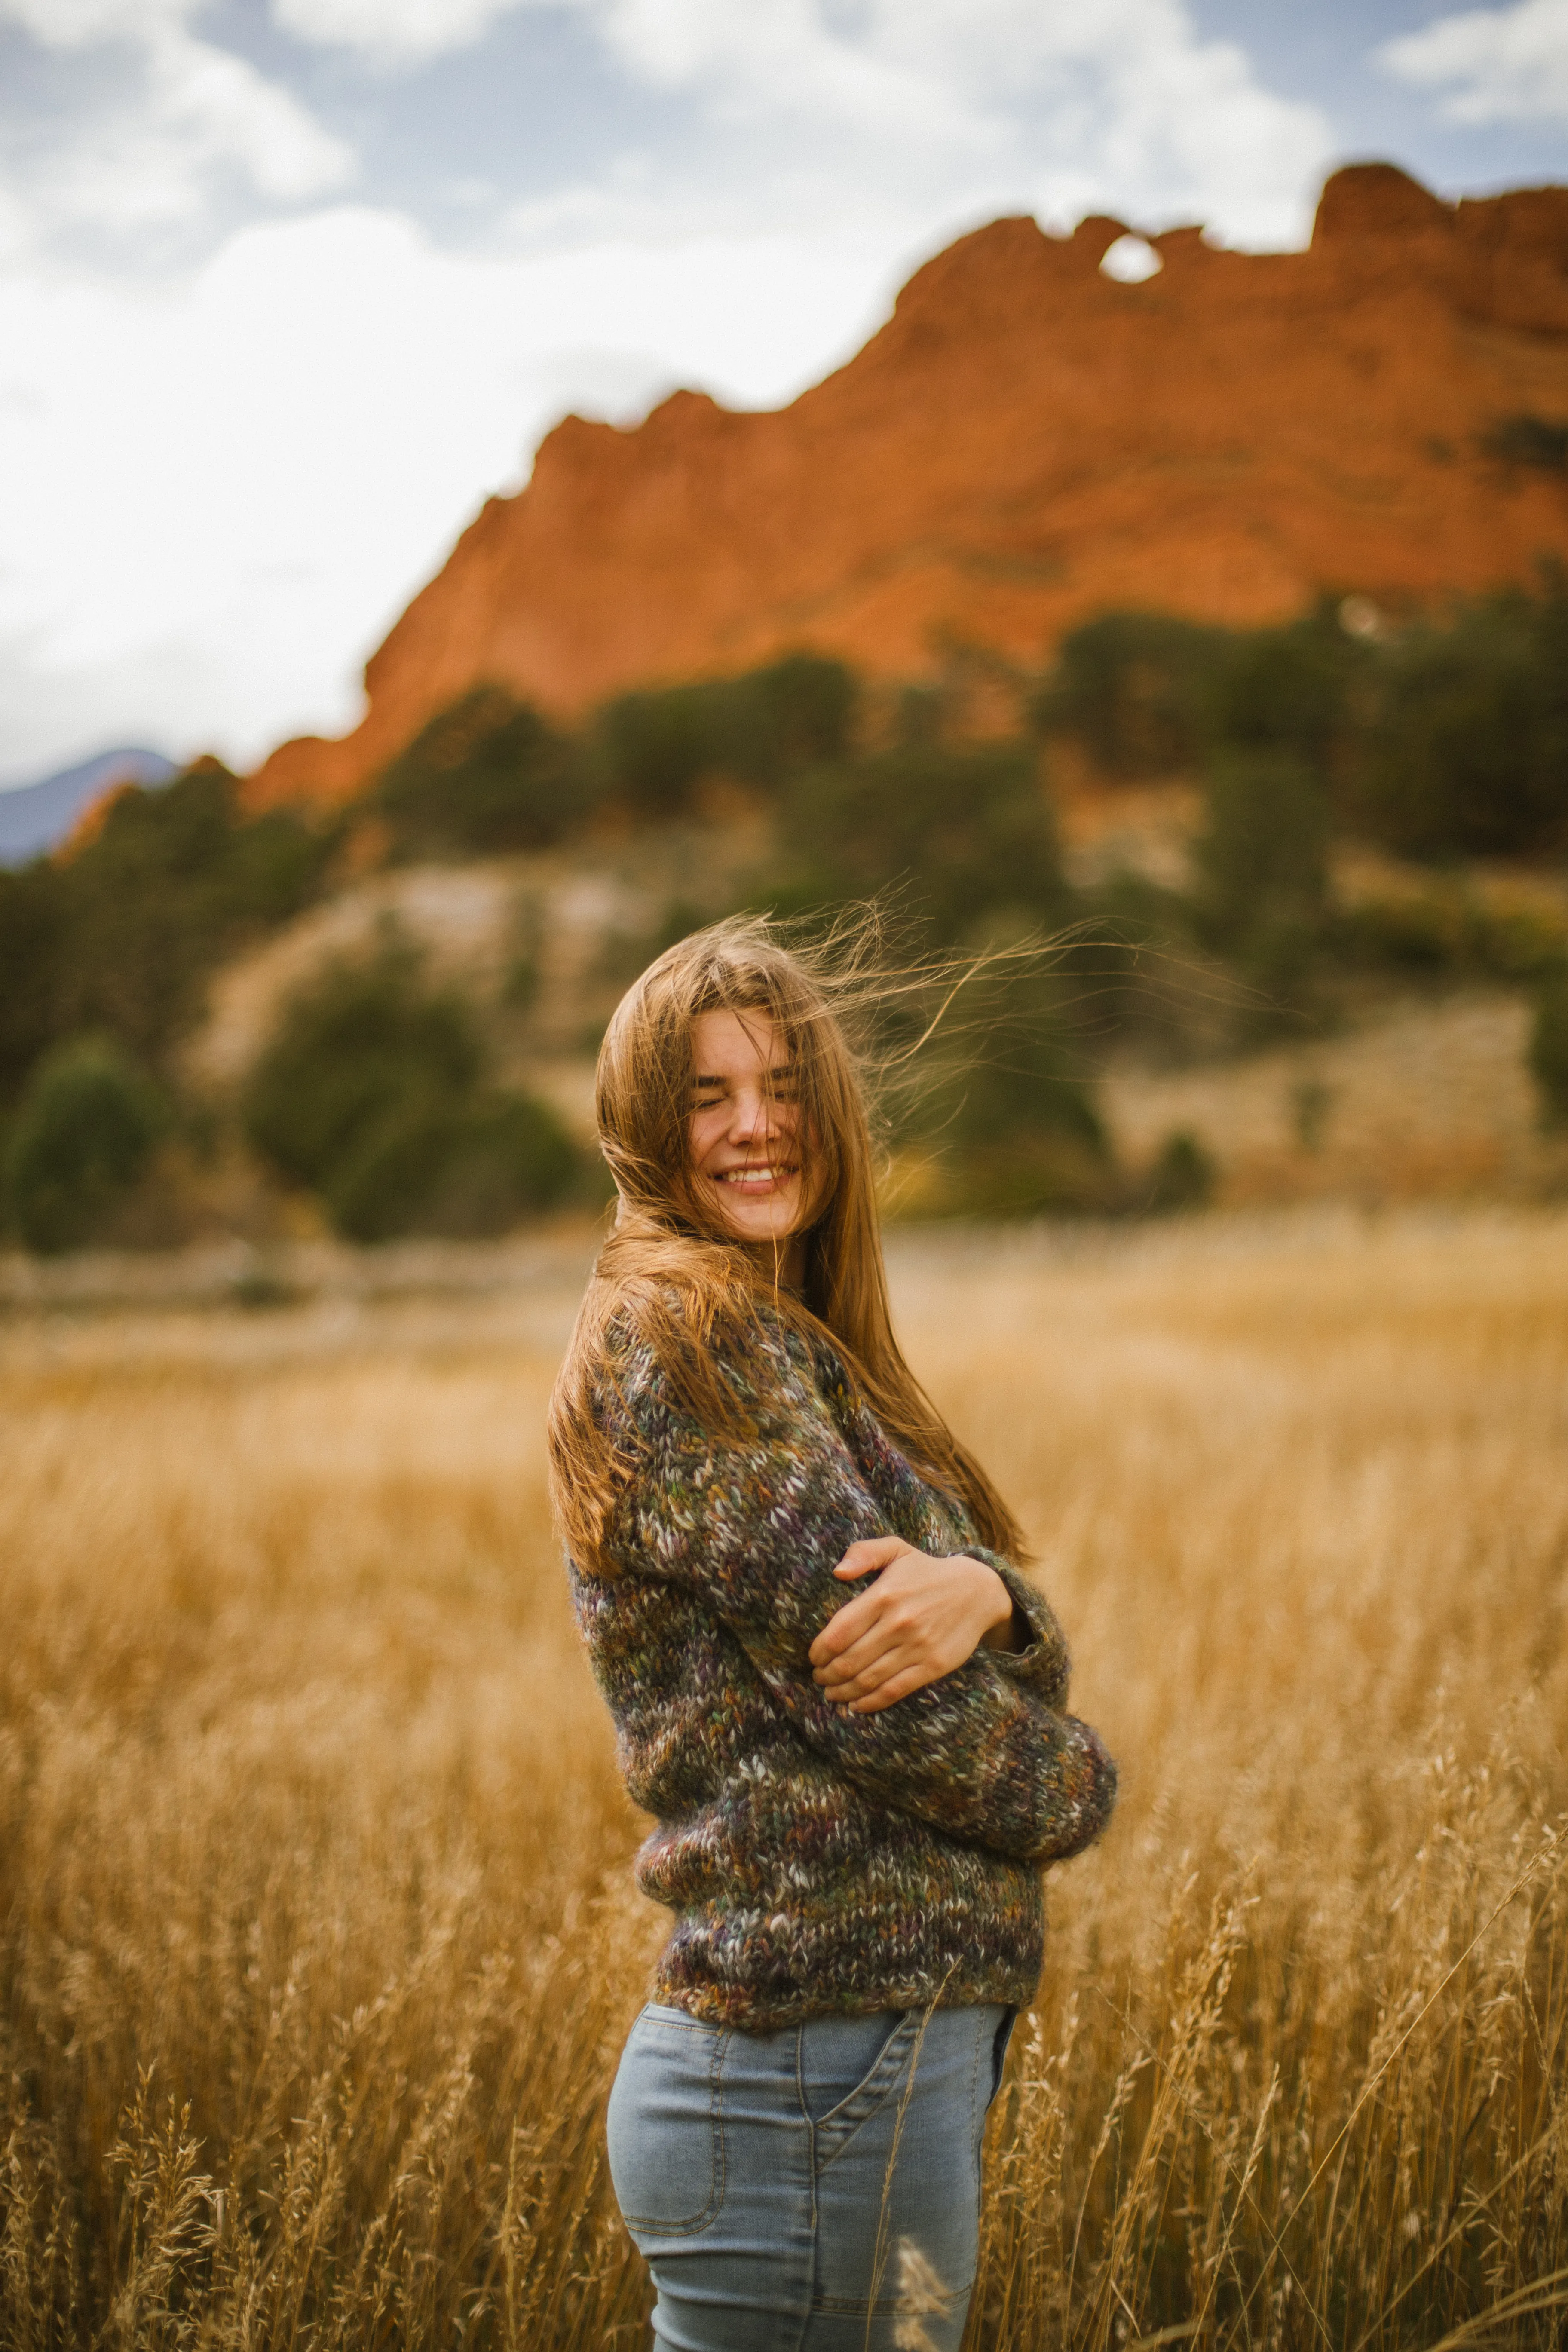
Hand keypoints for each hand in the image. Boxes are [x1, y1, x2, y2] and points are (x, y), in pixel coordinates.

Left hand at [808, 1536, 1018, 1713]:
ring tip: (832, 1693)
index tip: (813, 1657)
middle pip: (849, 1660)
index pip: (839, 1631)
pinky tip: (856, 1705)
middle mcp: (899, 1622)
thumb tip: (837, 1572)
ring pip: (869, 1679)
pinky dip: (871, 1702)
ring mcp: (917, 1646)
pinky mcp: (933, 1666)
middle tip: (819, 1677)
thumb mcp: (897, 1549)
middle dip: (827, 1674)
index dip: (819, 1650)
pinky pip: (895, 1690)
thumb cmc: (927, 1572)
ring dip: (843, 1691)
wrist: (977, 1591)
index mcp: (884, 1595)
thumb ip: (863, 1552)